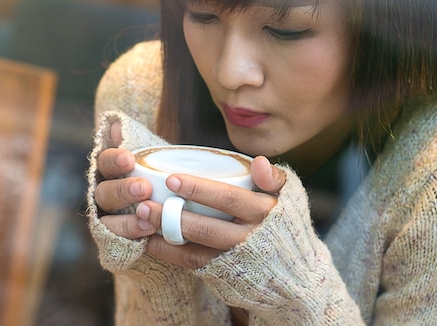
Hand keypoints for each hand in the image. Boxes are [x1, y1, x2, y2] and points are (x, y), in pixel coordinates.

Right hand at [93, 121, 157, 238]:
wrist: (171, 207)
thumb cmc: (158, 175)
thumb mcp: (150, 157)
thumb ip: (135, 141)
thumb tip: (116, 125)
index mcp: (110, 170)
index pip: (105, 162)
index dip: (114, 161)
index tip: (129, 160)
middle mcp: (105, 194)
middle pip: (104, 193)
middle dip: (122, 191)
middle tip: (144, 188)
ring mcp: (109, 219)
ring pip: (108, 222)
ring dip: (127, 221)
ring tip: (150, 220)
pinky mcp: (117, 240)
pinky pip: (120, 241)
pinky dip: (133, 237)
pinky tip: (151, 233)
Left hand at [135, 155, 284, 268]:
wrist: (295, 274)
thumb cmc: (284, 225)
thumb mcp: (289, 198)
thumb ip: (274, 177)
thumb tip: (257, 161)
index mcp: (264, 213)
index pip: (229, 199)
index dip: (200, 190)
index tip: (172, 179)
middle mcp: (250, 239)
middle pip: (207, 228)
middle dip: (172, 215)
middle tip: (144, 203)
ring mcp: (235, 260)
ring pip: (196, 249)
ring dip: (166, 234)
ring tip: (142, 217)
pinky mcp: (224, 276)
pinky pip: (194, 264)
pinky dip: (170, 253)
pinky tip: (151, 240)